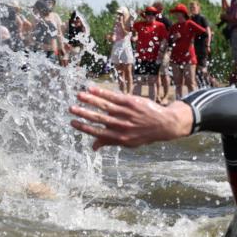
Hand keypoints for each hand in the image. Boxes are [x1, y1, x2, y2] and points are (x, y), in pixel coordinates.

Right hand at [69, 86, 192, 149]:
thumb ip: (110, 142)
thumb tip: (93, 147)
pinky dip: (103, 93)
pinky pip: (114, 97)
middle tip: (71, 109)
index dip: (85, 128)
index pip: (99, 132)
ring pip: (106, 106)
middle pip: (100, 118)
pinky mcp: (132, 102)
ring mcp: (128, 113)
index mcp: (121, 138)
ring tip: (79, 95)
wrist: (165, 124)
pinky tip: (92, 89)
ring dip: (91, 100)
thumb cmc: (144, 134)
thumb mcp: (129, 142)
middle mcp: (124, 126)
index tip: (73, 123)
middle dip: (84, 113)